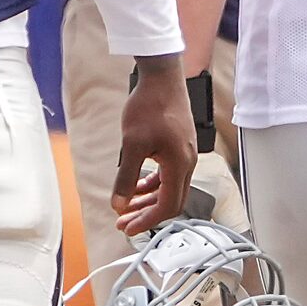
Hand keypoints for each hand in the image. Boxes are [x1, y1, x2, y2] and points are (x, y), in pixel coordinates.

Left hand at [113, 56, 197, 236]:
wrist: (161, 78)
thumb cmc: (149, 107)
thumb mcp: (132, 145)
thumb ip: (126, 177)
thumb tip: (119, 204)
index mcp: (179, 165)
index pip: (167, 206)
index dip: (147, 221)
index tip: (127, 227)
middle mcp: (187, 163)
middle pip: (170, 201)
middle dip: (145, 214)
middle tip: (122, 222)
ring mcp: (185, 155)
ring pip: (168, 189)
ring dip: (147, 200)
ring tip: (125, 206)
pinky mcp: (179, 147)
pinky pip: (168, 175)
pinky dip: (152, 184)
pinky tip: (136, 186)